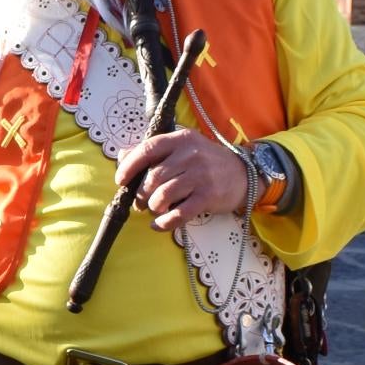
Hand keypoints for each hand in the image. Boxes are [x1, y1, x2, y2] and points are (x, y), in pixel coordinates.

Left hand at [117, 132, 248, 231]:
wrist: (244, 173)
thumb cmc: (206, 161)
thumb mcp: (183, 147)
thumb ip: (154, 151)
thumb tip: (122, 156)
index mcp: (180, 139)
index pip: (148, 149)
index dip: (130, 166)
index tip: (120, 180)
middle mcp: (190, 155)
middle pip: (153, 177)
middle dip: (141, 194)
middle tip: (141, 202)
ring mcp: (200, 176)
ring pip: (163, 196)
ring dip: (153, 207)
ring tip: (155, 209)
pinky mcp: (208, 196)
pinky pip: (179, 214)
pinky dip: (164, 223)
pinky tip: (159, 225)